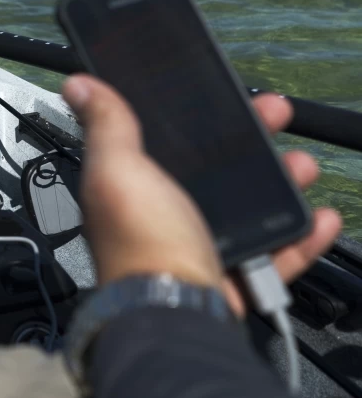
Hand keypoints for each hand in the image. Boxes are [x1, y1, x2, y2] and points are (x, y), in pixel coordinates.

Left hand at [62, 74, 341, 316]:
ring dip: (280, 181)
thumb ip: (106, 126)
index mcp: (135, 183)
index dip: (194, 114)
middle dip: (249, 138)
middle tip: (276, 113)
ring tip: (302, 165)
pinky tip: (321, 218)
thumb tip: (77, 84)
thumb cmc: (140, 238)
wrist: (173, 313)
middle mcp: (165, 210)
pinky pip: (273, 250)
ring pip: (248, 204)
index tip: (223, 93)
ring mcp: (200, 241)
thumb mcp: (117, 171)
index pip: (167, 138)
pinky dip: (299, 235)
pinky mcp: (232, 272)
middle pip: (214, 167)